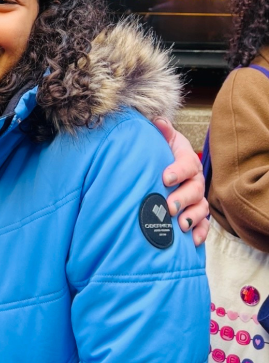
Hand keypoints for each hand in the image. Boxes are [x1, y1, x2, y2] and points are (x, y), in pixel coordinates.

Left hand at [154, 117, 208, 246]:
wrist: (164, 163)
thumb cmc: (161, 151)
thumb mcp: (162, 139)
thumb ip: (161, 130)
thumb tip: (158, 121)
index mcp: (186, 159)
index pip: (186, 164)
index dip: (178, 171)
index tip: (165, 178)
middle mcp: (195, 179)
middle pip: (194, 189)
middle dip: (182, 198)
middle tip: (169, 206)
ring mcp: (197, 197)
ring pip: (200, 208)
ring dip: (191, 217)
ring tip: (179, 224)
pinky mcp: (195, 212)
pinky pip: (203, 225)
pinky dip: (199, 233)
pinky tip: (190, 240)